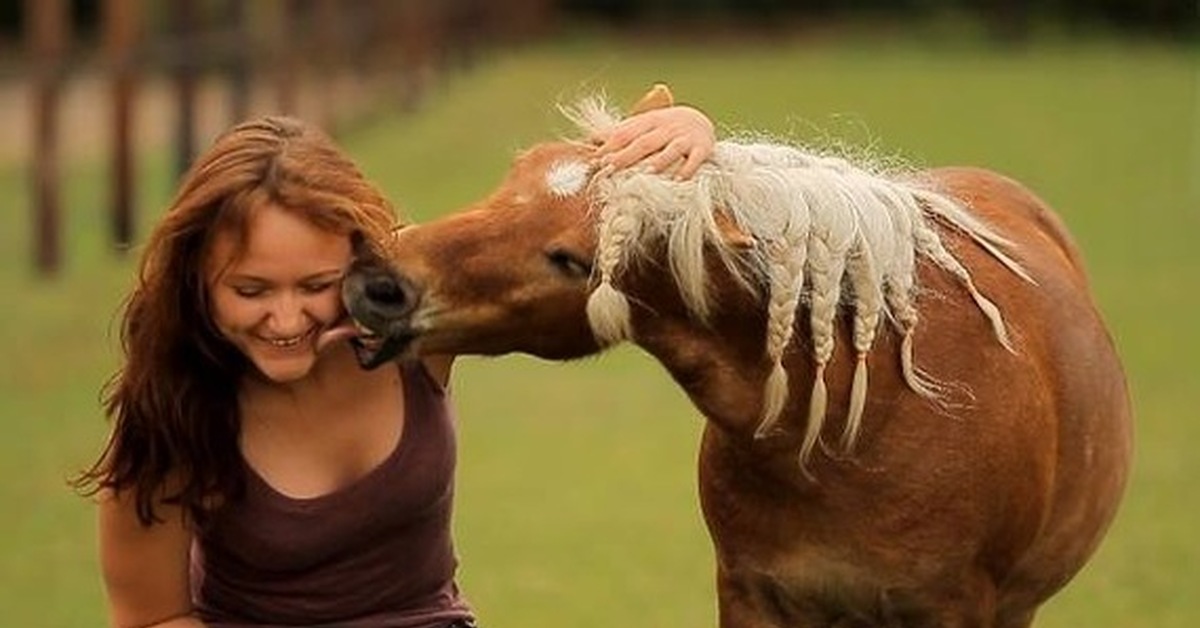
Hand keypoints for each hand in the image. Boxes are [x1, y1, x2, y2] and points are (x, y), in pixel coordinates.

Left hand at [593, 105, 715, 179]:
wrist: (700, 120)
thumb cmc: (664, 128)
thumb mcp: (644, 124)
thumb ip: (621, 132)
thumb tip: (591, 139)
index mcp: (649, 121)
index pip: (627, 133)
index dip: (611, 146)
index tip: (597, 160)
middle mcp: (666, 128)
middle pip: (644, 142)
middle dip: (626, 156)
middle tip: (611, 170)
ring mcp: (685, 138)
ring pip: (671, 150)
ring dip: (658, 162)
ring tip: (646, 174)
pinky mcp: (702, 148)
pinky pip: (695, 159)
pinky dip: (687, 169)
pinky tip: (678, 181)